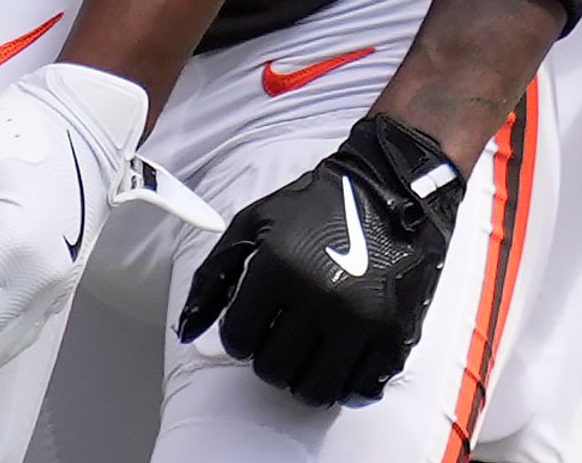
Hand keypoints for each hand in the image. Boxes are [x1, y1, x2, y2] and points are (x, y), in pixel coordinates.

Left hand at [175, 113, 463, 406]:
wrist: (389, 189)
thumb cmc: (313, 208)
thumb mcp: (252, 224)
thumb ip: (213, 277)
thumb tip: (186, 332)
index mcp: (280, 267)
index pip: (238, 339)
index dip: (239, 335)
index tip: (252, 322)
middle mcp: (322, 297)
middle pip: (274, 370)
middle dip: (268, 357)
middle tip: (280, 336)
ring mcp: (363, 321)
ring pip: (315, 391)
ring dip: (303, 378)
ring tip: (307, 351)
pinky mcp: (395, 335)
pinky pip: (361, 391)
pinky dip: (345, 383)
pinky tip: (340, 357)